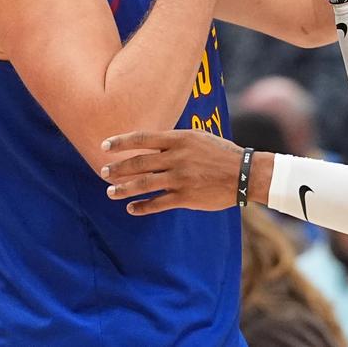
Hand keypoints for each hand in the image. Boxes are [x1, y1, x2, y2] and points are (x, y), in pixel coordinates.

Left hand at [101, 129, 246, 213]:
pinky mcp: (185, 197)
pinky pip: (157, 203)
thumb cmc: (221, 153)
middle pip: (138, 163)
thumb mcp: (199, 138)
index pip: (143, 138)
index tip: (104, 145)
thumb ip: (175, 141)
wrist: (244, 173)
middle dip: (117, 168)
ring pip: (143, 184)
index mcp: (180, 139)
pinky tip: (131, 208)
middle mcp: (177, 158)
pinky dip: (141, 207)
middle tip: (104, 172)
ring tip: (111, 192)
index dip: (121, 142)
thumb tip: (152, 144)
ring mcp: (180, 178)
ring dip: (123, 189)